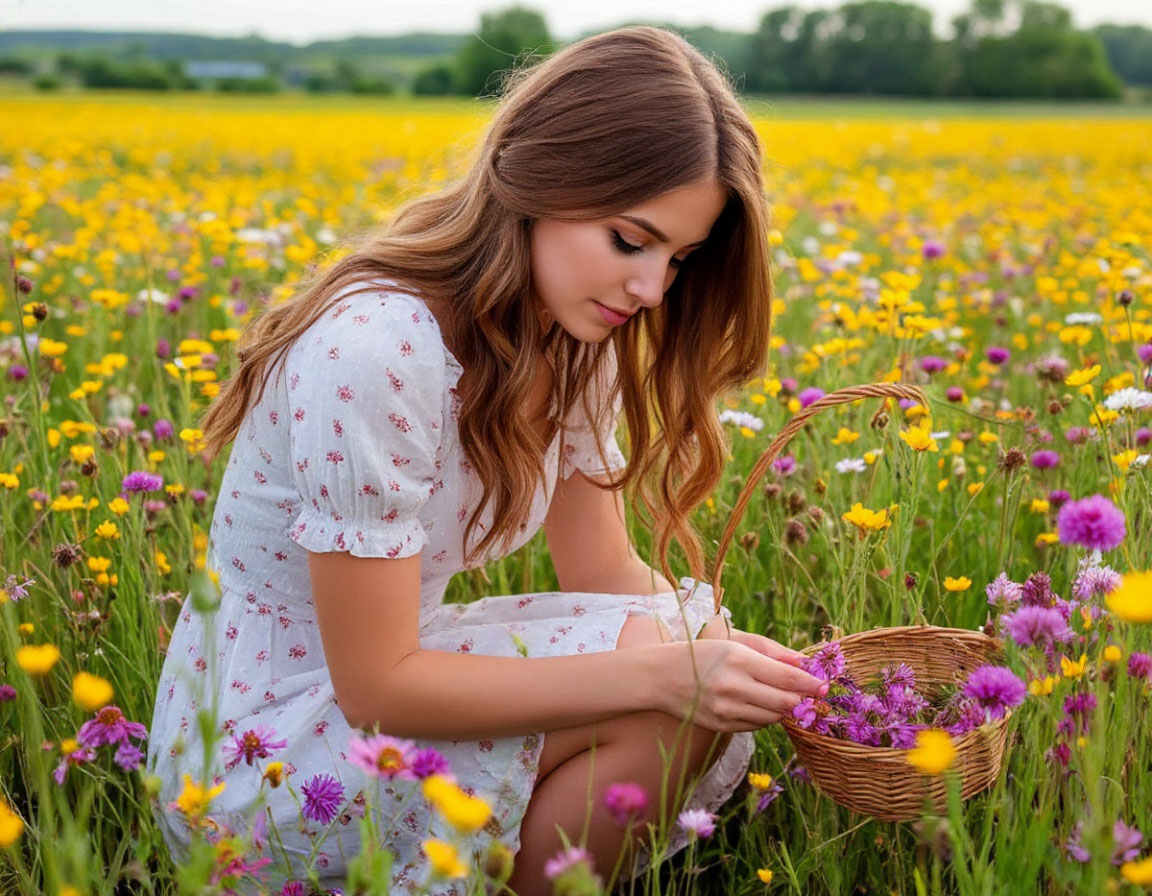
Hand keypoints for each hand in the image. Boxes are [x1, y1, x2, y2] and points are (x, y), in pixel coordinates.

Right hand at [659, 635, 826, 733]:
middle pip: (784, 702)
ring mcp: (726, 710)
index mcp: (738, 660)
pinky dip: (764, 716)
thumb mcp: (736, 644)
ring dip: (784, 708)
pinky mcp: (721, 726)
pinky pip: (756, 725)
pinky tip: (759, 703)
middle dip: (803, 700)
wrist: (661, 676)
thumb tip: (805, 665)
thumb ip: (773, 654)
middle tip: (814, 696)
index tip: (825, 686)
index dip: (810, 684)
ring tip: (784, 697)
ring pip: (773, 717)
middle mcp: (732, 687)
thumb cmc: (703, 653)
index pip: (786, 678)